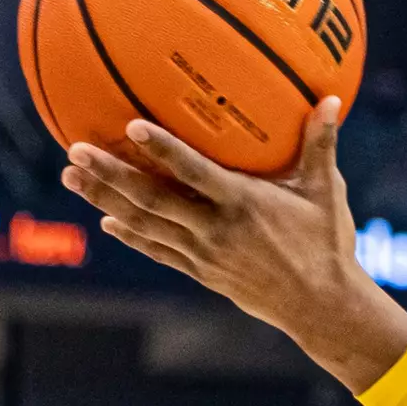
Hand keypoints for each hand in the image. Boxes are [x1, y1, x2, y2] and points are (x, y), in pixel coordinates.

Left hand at [61, 101, 406, 393]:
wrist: (321, 306)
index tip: (131, 126)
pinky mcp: (202, 273)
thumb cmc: (328, 244)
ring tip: (73, 178)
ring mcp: (204, 254)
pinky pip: (158, 251)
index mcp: (244, 204)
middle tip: (75, 150)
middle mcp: (216, 229)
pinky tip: (108, 222)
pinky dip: (131, 235)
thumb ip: (321, 145)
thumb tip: (333, 99)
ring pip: (145, 225)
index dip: (162, 149)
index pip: (194, 172)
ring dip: (105, 201)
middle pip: (152, 199)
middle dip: (110, 174)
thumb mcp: (326, 192)